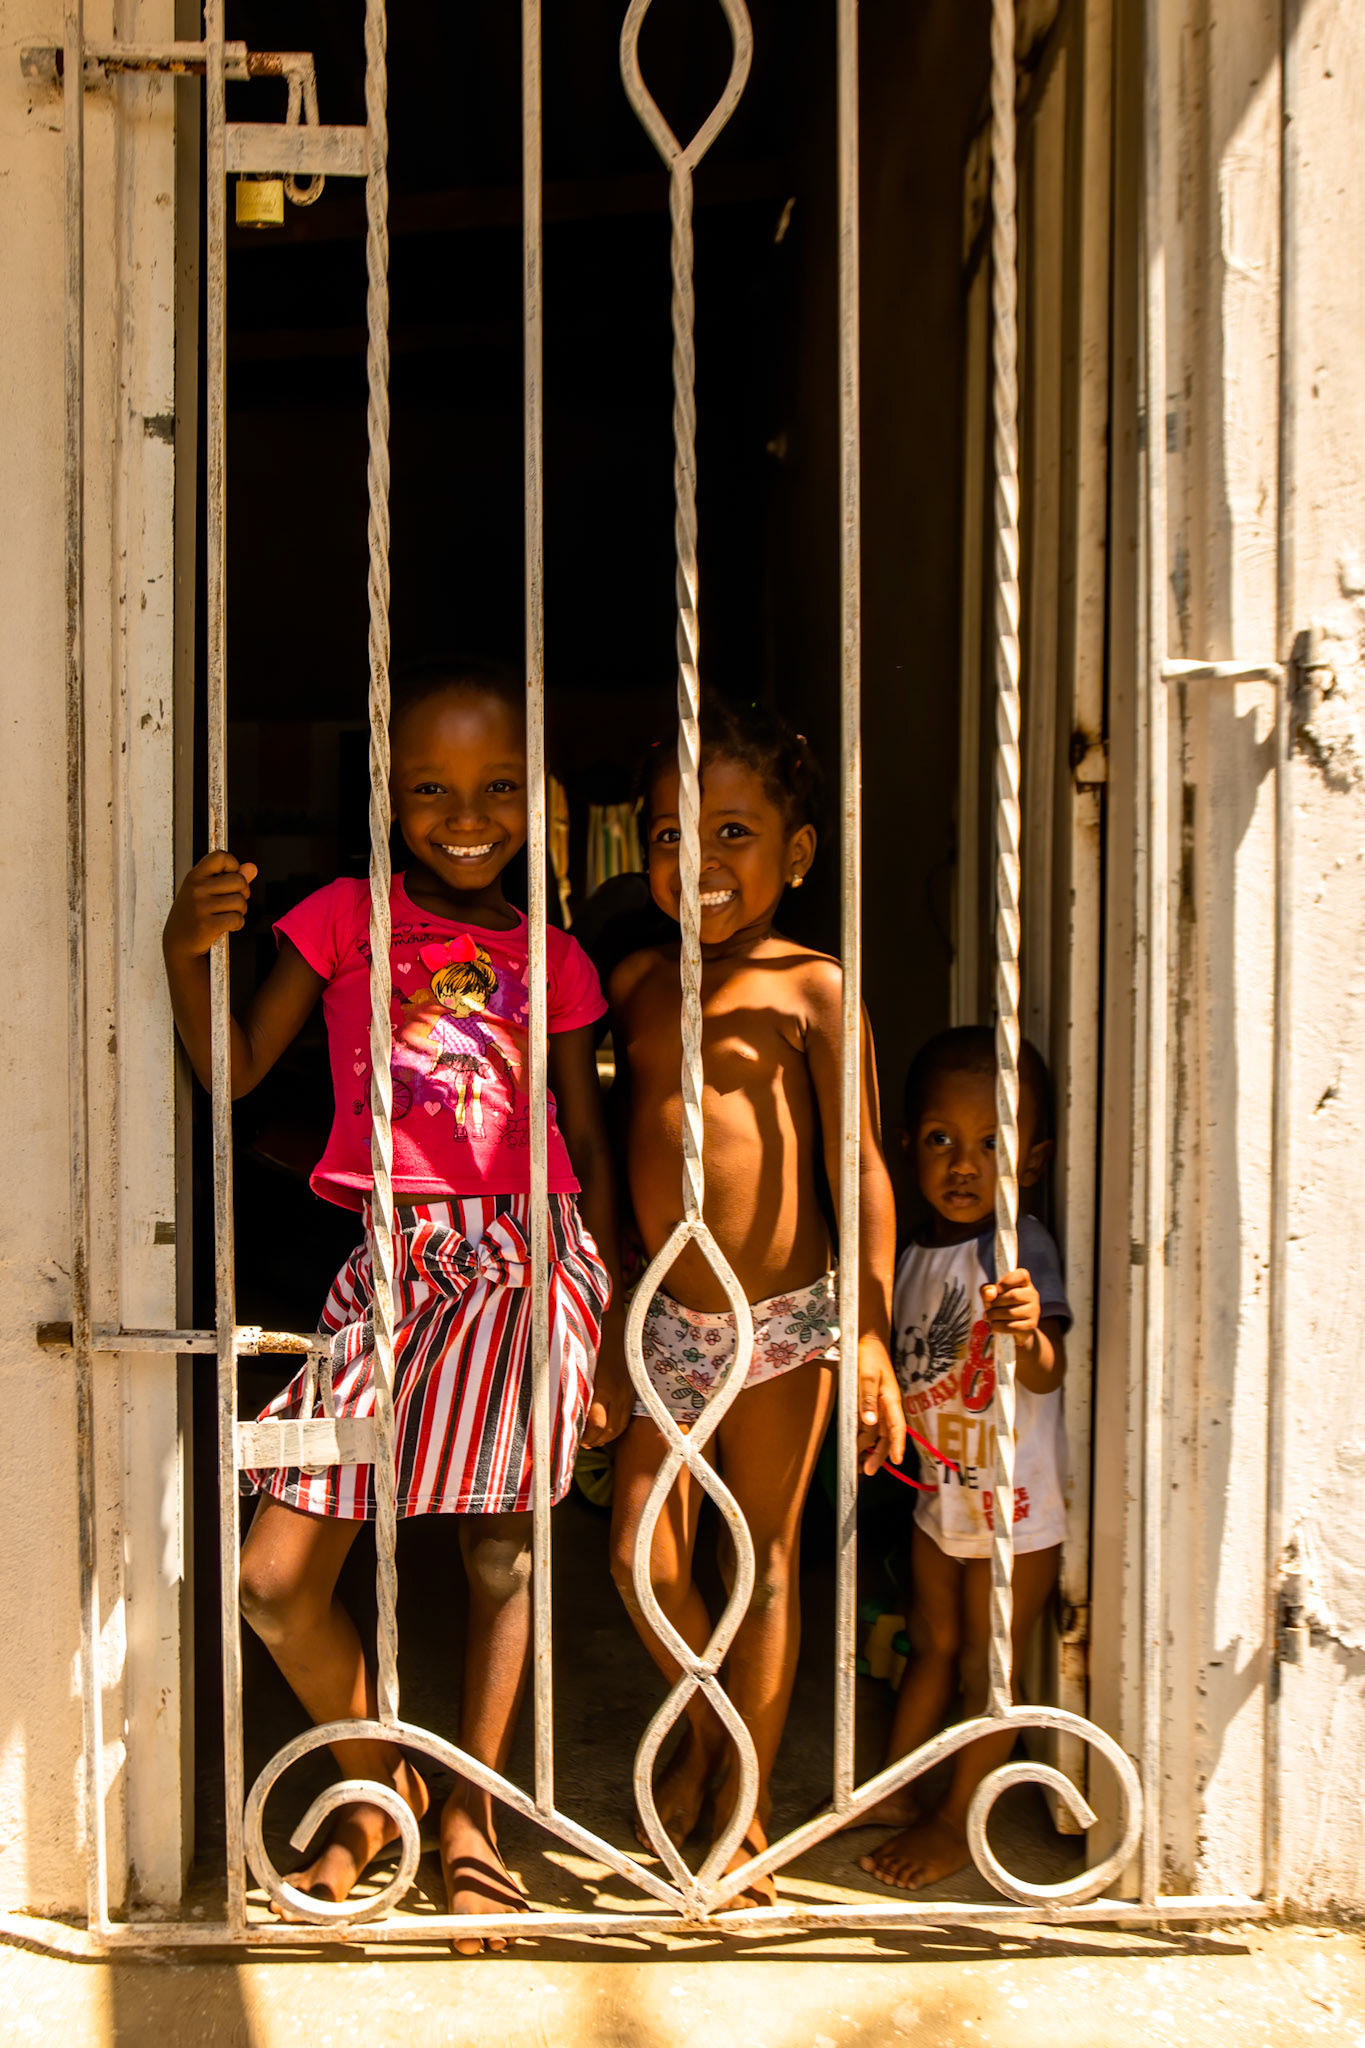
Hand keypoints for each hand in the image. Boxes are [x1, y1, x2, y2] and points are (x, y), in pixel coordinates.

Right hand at [164, 850, 258, 959]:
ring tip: (226, 915)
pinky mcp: (206, 925)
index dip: (233, 865)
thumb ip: (231, 877)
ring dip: (240, 911)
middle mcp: (196, 888)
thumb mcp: (206, 891)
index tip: (231, 877)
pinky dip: (237, 924)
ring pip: (240, 901)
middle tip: (232, 902)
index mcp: (195, 876)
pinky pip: (237, 919)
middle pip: (239, 880)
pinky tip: (226, 926)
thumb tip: (252, 868)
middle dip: (242, 893)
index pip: (221, 856)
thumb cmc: (194, 914)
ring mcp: (200, 907)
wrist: (178, 943)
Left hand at [582, 1327, 633, 1447]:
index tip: (575, 1439)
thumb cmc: (592, 1338)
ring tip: (593, 1439)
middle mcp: (621, 1392)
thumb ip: (574, 1386)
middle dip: (596, 1440)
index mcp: (605, 1386)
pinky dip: (617, 1425)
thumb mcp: (579, 1363)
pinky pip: (627, 1415)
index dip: (587, 1436)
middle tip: (582, 1443)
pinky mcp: (634, 1388)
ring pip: (621, 1424)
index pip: (598, 1424)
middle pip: (611, 1429)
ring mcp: (630, 1391)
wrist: (618, 1321)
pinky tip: (607, 1426)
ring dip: (608, 1436)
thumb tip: (562, 1409)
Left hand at [856, 1335, 906, 1475]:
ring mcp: (878, 1405)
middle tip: (867, 1471)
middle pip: (886, 1435)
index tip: (897, 1461)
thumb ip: (867, 1399)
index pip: (897, 1427)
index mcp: (891, 1399)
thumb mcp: (867, 1376)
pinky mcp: (869, 1402)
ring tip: (857, 1464)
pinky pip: (867, 1424)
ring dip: (868, 1447)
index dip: (897, 1445)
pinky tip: (854, 1445)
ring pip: (876, 1432)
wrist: (866, 1339)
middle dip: (879, 1454)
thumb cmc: (869, 1356)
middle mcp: (886, 1405)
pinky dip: (862, 1436)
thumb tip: (869, 1423)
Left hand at [981, 1268, 1040, 1353]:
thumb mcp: (991, 1294)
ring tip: (988, 1317)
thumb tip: (990, 1293)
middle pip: (1014, 1296)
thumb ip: (987, 1290)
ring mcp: (1034, 1310)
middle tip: (988, 1307)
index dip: (1008, 1281)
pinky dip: (999, 1326)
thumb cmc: (1001, 1305)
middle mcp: (1032, 1294)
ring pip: (1012, 1313)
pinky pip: (1012, 1326)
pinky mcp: (1031, 1325)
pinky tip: (993, 1325)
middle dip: (996, 1303)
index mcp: (1024, 1282)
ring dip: (994, 1315)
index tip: (998, 1288)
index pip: (1022, 1275)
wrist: (1013, 1327)